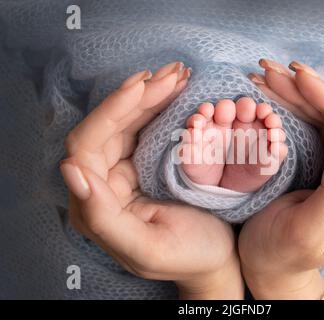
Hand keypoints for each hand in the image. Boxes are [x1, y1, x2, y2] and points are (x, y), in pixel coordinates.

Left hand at [60, 62, 243, 298]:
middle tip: (171, 74)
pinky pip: (145, 128)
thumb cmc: (188, 255)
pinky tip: (174, 89)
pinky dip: (159, 105)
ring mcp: (123, 171)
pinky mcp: (142, 164)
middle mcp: (102, 184)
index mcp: (95, 206)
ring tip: (177, 74)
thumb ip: (102, 217)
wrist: (217, 257)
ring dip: (150, 94)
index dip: (110, 112)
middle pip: (109, 127)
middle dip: (138, 96)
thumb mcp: (147, 248)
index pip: (87, 147)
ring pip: (127, 122)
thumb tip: (70, 168)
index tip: (141, 87)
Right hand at [239, 59, 323, 298]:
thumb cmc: (282, 254)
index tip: (299, 79)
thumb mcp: (308, 230)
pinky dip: (289, 106)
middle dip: (308, 90)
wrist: (267, 266)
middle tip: (273, 70)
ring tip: (267, 75)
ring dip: (296, 93)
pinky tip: (271, 93)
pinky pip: (309, 127)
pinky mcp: (321, 165)